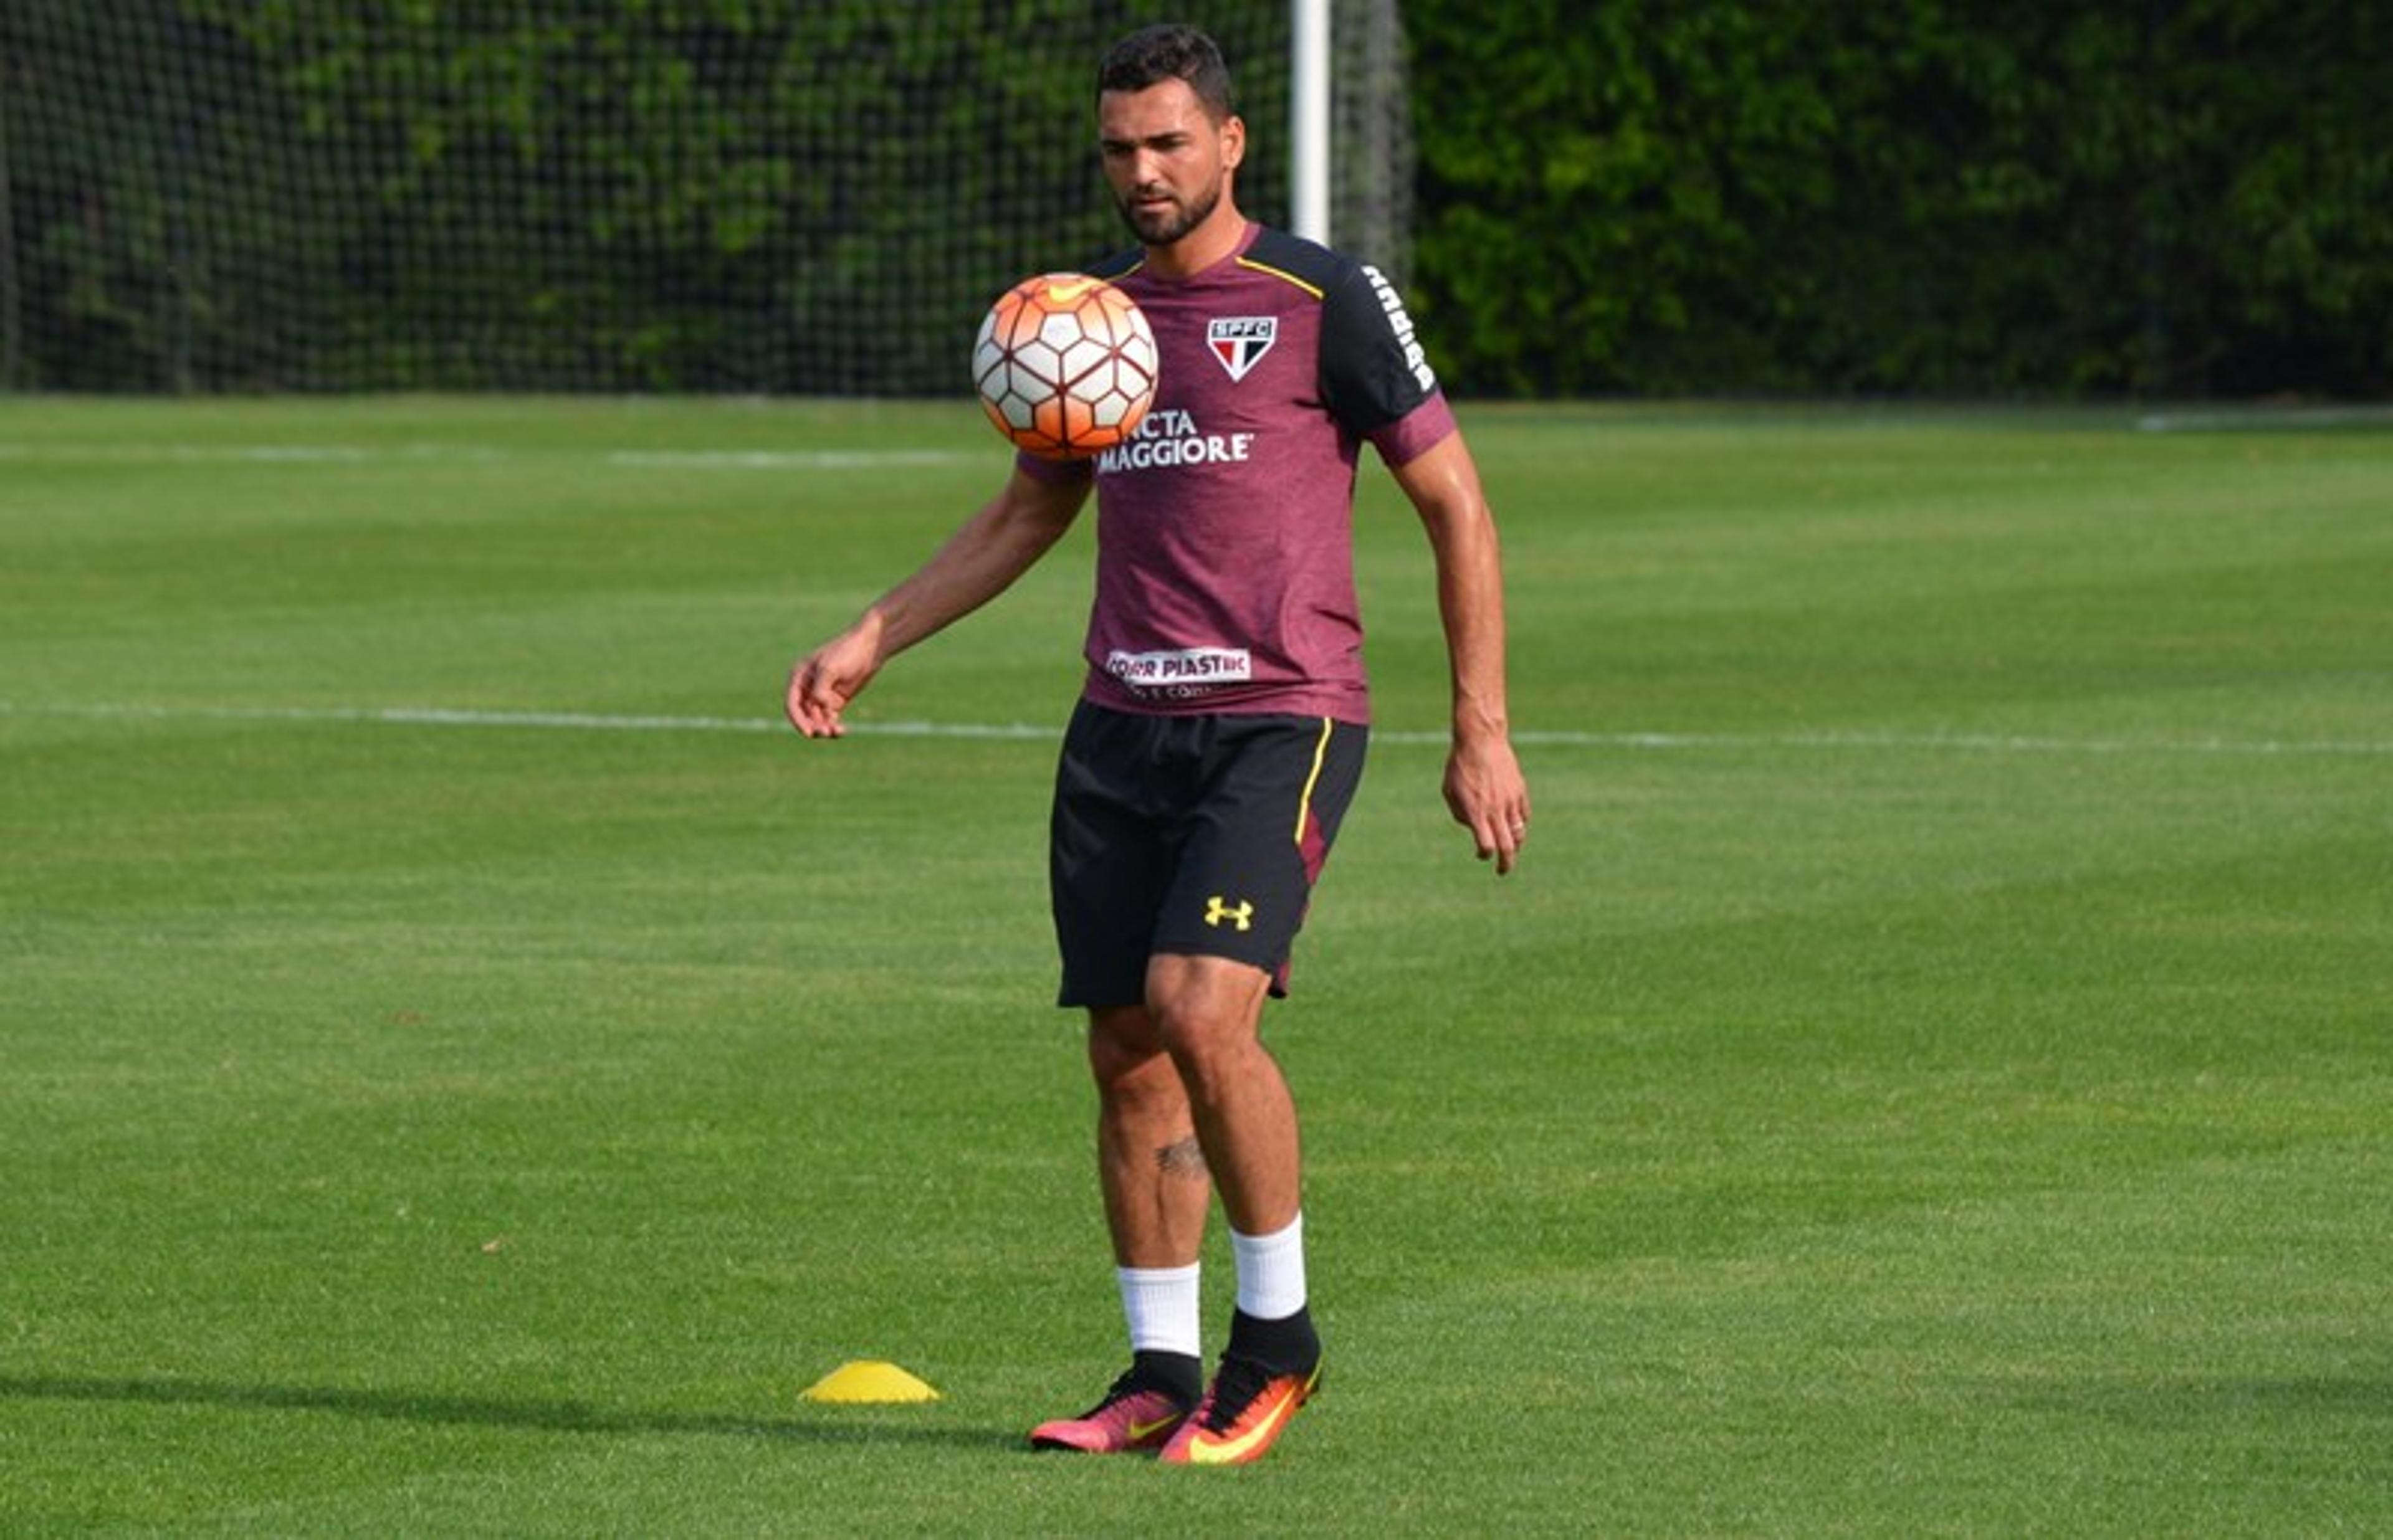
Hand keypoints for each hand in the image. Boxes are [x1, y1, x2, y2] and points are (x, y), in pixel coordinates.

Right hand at [785, 616, 884, 738]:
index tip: (809, 733)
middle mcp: (807, 687)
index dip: (798, 720)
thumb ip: (820, 689)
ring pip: (817, 719)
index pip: (792, 703)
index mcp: (799, 676)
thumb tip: (819, 705)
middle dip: (813, 726)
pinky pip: (829, 719)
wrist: (870, 648)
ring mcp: (821, 695)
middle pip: (804, 715)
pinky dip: (833, 726)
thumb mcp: (830, 668)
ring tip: (837, 732)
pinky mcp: (835, 701)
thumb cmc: (847, 652)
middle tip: (826, 733)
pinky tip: (842, 730)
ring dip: (824, 728)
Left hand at [1443, 733, 1530, 875]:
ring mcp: (1511, 801)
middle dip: (1506, 863)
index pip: (1487, 847)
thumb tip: (1472, 825)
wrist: (1480, 740)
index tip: (1481, 854)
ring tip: (1510, 848)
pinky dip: (1520, 823)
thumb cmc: (1459, 766)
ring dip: (1515, 844)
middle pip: (1508, 847)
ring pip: (1519, 832)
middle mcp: (1496, 811)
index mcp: (1476, 813)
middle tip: (1502, 870)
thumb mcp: (1450, 792)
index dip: (1484, 855)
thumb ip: (1459, 813)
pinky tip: (1514, 824)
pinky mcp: (1520, 790)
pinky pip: (1524, 814)